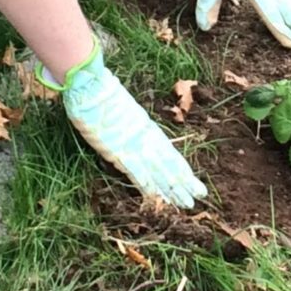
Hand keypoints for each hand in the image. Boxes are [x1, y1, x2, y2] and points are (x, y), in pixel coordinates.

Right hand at [39, 46, 205, 207]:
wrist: (91, 86)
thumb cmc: (102, 95)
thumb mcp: (124, 111)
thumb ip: (132, 124)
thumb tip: (137, 132)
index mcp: (148, 129)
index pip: (170, 154)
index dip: (183, 170)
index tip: (194, 184)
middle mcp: (146, 138)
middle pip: (170, 165)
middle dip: (184, 184)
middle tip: (199, 198)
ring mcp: (133, 145)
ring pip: (158, 171)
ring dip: (171, 189)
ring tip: (186, 203)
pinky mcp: (117, 150)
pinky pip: (135, 170)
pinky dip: (146, 184)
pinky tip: (157, 196)